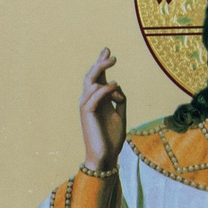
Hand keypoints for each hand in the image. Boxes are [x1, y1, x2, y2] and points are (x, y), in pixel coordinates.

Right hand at [80, 48, 127, 172]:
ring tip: (113, 61)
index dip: (101, 63)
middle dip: (100, 62)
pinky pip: (93, 96)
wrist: (105, 156)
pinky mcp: (86, 114)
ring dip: (102, 70)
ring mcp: (86, 106)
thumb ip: (119, 99)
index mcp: (97, 101)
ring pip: (90, 82)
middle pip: (91, 76)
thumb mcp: (121, 114)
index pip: (97, 78)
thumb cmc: (111, 138)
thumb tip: (117, 87)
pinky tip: (115, 84)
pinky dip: (104, 88)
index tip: (107, 50)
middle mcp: (89, 101)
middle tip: (111, 53)